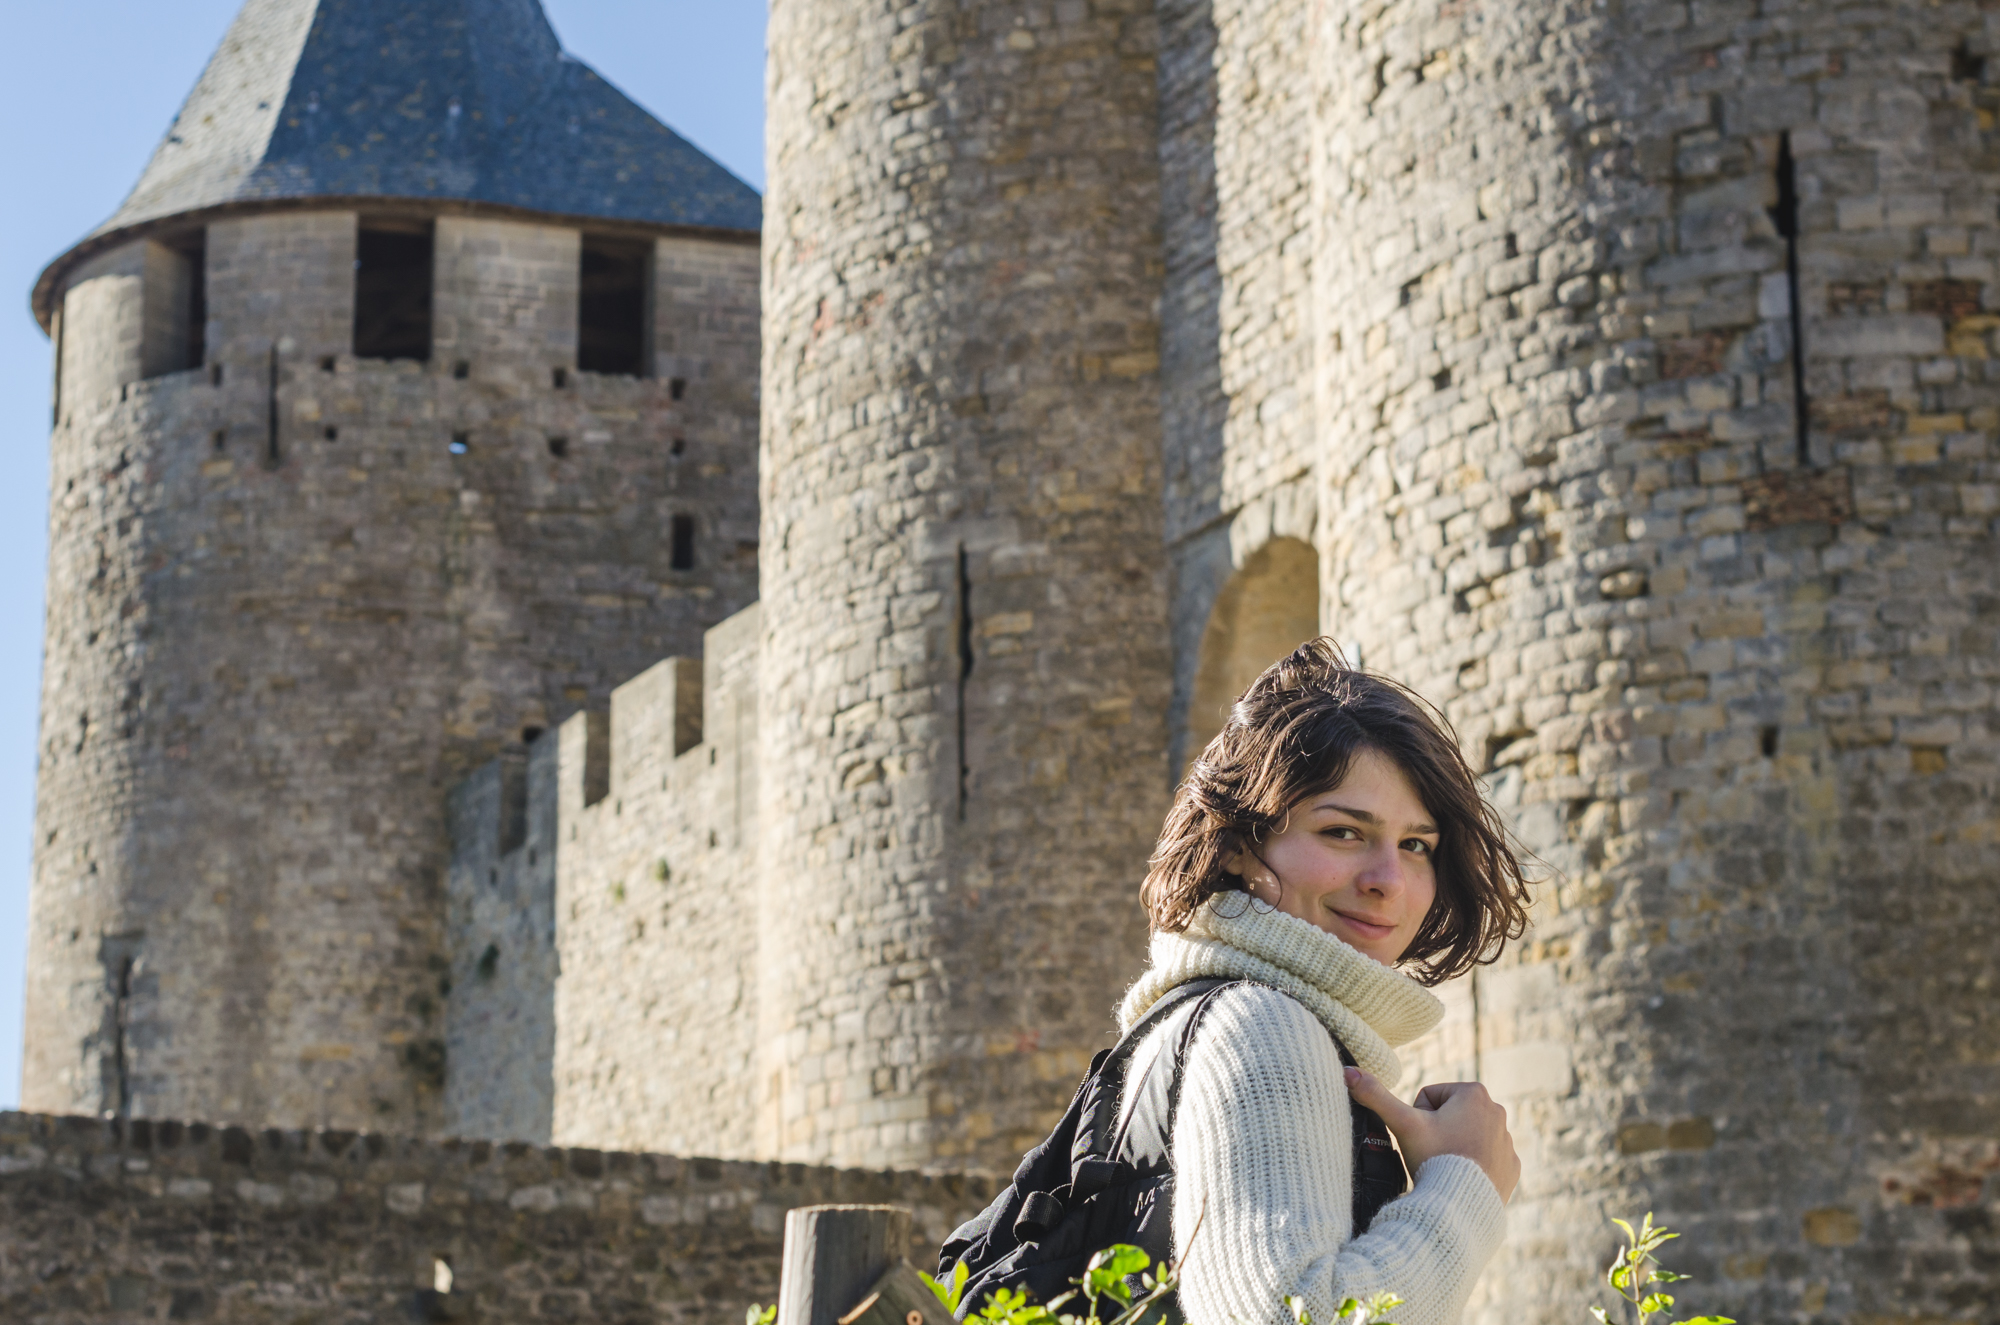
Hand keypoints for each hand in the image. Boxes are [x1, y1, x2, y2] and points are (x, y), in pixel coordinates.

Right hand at [1344, 1067, 1519, 1202]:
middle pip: (1447, 1116)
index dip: (1416, 1118)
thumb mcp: (1402, 1124)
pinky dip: (1471, 1167)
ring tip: (1446, 1167)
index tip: (1422, 1137)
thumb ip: (1375, 1095)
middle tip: (1431, 1154)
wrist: (1463, 1207)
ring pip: (1464, 1137)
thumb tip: (1346, 1071)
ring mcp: (1507, 1140)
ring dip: (1452, 1148)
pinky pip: (1484, 1160)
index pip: (1428, 1097)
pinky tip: (1464, 1180)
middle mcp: (1497, 1111)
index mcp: (1474, 1092)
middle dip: (1435, 1133)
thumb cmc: (1434, 1158)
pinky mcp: (1512, 1165)